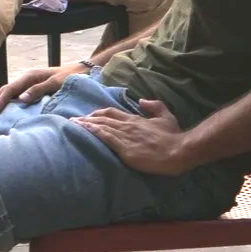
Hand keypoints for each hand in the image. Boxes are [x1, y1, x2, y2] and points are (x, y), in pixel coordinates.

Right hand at [0, 61, 85, 114]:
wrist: (83, 70)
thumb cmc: (72, 77)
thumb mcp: (57, 83)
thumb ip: (40, 90)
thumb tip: (21, 99)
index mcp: (31, 76)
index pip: (11, 89)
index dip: (1, 100)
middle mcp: (27, 79)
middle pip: (5, 90)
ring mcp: (28, 84)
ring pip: (8, 93)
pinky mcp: (32, 89)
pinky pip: (14, 96)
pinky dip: (4, 101)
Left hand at [76, 98, 197, 174]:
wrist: (177, 151)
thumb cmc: (172, 136)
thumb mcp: (166, 117)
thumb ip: (154, 106)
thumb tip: (141, 100)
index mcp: (136, 119)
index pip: (113, 113)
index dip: (99, 113)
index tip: (89, 115)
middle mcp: (128, 125)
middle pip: (103, 118)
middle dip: (87, 118)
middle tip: (74, 119)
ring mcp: (125, 136)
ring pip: (101, 126)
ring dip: (85, 124)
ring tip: (73, 124)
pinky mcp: (124, 148)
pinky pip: (105, 137)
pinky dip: (92, 131)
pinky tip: (83, 130)